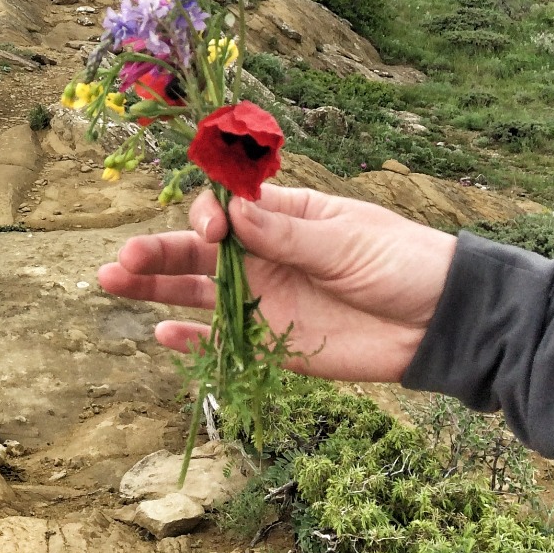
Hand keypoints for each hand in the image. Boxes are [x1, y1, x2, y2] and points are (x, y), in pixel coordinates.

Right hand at [98, 182, 457, 381]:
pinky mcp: (272, 342)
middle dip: (158, 251)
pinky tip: (159, 332)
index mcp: (280, 218)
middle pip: (197, 249)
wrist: (440, 323)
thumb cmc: (401, 262)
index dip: (208, 217)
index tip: (213, 231)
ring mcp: (263, 299)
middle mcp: (262, 256)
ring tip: (113, 281)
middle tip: (123, 259)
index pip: (224, 210)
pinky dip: (191, 338)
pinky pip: (222, 340)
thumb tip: (235, 216)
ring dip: (157, 287)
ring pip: (197, 291)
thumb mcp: (346, 240)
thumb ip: (287, 235)